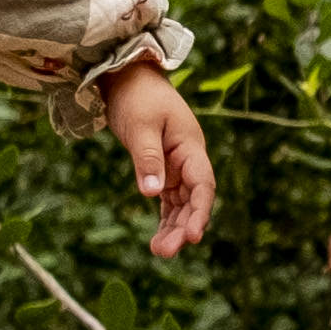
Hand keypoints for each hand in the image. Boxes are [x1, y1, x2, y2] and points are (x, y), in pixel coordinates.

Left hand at [103, 61, 214, 257]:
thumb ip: (147, 159)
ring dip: (174, 227)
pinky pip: (168, 199)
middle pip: (192, 200)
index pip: (202, 185)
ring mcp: (177, 165)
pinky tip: (159, 238)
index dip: (200, 212)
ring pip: (181, 203)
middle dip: (183, 227)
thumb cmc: (137, 97)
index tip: (193, 236)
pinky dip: (165, 217)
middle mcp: (188, 159)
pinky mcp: (162, 168)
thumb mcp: (140, 127)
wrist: (128, 77)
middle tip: (165, 252)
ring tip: (160, 252)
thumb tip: (151, 194)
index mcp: (191, 147)